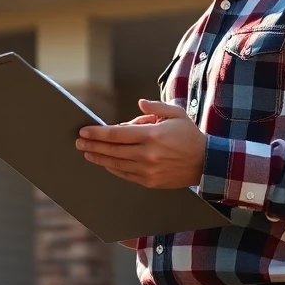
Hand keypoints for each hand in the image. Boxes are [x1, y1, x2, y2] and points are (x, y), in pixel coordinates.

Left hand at [76, 99, 206, 188]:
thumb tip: (139, 103)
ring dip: (99, 158)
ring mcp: (148, 170)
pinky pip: (125, 175)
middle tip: (78, 141)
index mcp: (152, 135)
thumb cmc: (189, 136)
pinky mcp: (150, 181)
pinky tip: (104, 163)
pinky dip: (112, 168)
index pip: (117, 134)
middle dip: (92, 145)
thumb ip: (155, 108)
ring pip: (116, 164)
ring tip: (86, 152)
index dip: (98, 133)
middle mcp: (148, 154)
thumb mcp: (176, 114)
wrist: (206, 163)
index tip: (84, 131)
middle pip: (112, 150)